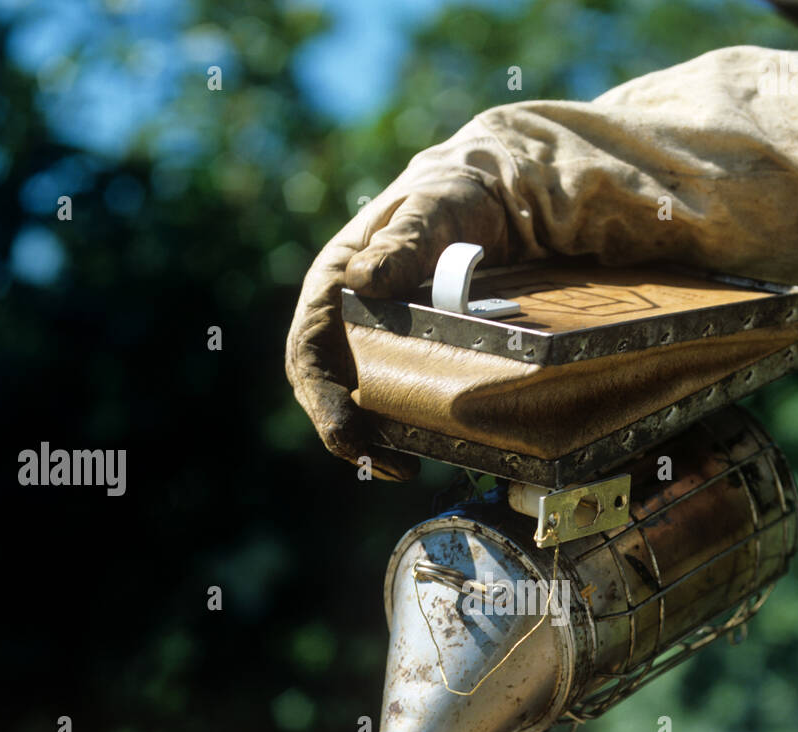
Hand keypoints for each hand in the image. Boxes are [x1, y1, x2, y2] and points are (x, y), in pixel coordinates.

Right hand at [285, 151, 518, 479]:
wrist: (489, 199)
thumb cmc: (449, 199)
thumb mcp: (430, 210)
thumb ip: (403, 242)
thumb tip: (365, 279)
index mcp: (334, 285)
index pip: (308, 352)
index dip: (322, 400)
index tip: (346, 432)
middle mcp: (345, 321)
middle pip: (328, 391)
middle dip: (351, 436)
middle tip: (394, 466)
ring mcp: (373, 342)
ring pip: (359, 401)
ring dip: (378, 440)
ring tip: (409, 467)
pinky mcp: (404, 355)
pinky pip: (394, 398)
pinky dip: (405, 426)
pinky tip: (431, 444)